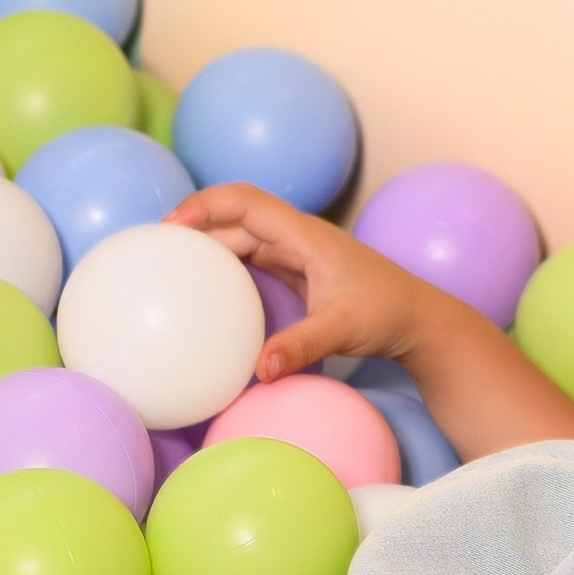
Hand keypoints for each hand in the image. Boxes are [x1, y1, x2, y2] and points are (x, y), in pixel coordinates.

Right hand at [170, 184, 454, 385]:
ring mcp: (298, 255)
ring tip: (170, 264)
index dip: (206, 204)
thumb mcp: (343, 330)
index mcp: (306, 236)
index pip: (247, 203)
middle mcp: (299, 238)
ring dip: (209, 246)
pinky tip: (205, 289)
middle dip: (197, 223)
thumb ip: (301, 347)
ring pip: (244, 239)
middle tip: (154, 247)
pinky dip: (226, 268)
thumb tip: (259, 371)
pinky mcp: (299, 273)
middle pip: (237, 218)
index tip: (171, 225)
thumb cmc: (388, 315)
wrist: (419, 320)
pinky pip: (254, 261)